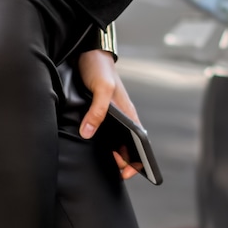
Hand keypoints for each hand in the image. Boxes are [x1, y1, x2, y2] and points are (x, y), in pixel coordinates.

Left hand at [76, 50, 141, 180]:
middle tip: (106, 171)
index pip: (139, 144)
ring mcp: (112, 116)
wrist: (89, 53)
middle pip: (126, 145)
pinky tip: (87, 147)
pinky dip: (98, 142)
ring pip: (114, 140)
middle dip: (120, 161)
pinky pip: (102, 132)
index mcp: (129, 114)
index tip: (125, 174)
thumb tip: (88, 133)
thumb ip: (97, 111)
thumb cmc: (100, 69)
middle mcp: (123, 118)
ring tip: (97, 163)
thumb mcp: (101, 89)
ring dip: (108, 152)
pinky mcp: (99, 113)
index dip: (134, 161)